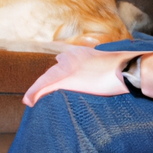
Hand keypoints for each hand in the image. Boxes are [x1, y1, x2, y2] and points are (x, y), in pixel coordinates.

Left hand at [23, 46, 145, 106]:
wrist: (123, 68)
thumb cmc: (121, 68)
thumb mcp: (107, 62)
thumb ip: (98, 65)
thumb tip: (103, 72)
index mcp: (79, 52)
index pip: (61, 62)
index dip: (55, 72)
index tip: (52, 76)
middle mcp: (70, 57)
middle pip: (51, 72)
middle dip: (44, 83)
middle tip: (36, 94)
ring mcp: (67, 67)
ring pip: (45, 79)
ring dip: (37, 90)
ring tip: (30, 99)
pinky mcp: (66, 79)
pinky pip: (45, 86)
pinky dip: (35, 93)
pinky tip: (29, 100)